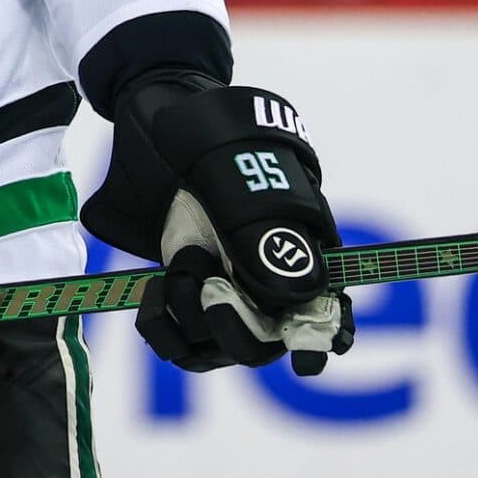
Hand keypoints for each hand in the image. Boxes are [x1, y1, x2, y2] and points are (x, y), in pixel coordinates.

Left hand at [115, 82, 354, 375]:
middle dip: (234, 325)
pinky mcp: (182, 292)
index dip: (321, 339)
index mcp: (297, 245)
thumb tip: (298, 292)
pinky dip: (163, 328)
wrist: (152, 117)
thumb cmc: (205, 136)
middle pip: (264, 341)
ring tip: (178, 265)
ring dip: (192, 318)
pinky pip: (178, 341)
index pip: (325, 308)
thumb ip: (261, 229)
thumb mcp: (231, 171)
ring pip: (217, 347)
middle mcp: (263, 275)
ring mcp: (222, 285)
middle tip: (207, 285)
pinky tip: (154, 294)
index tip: (304, 360)